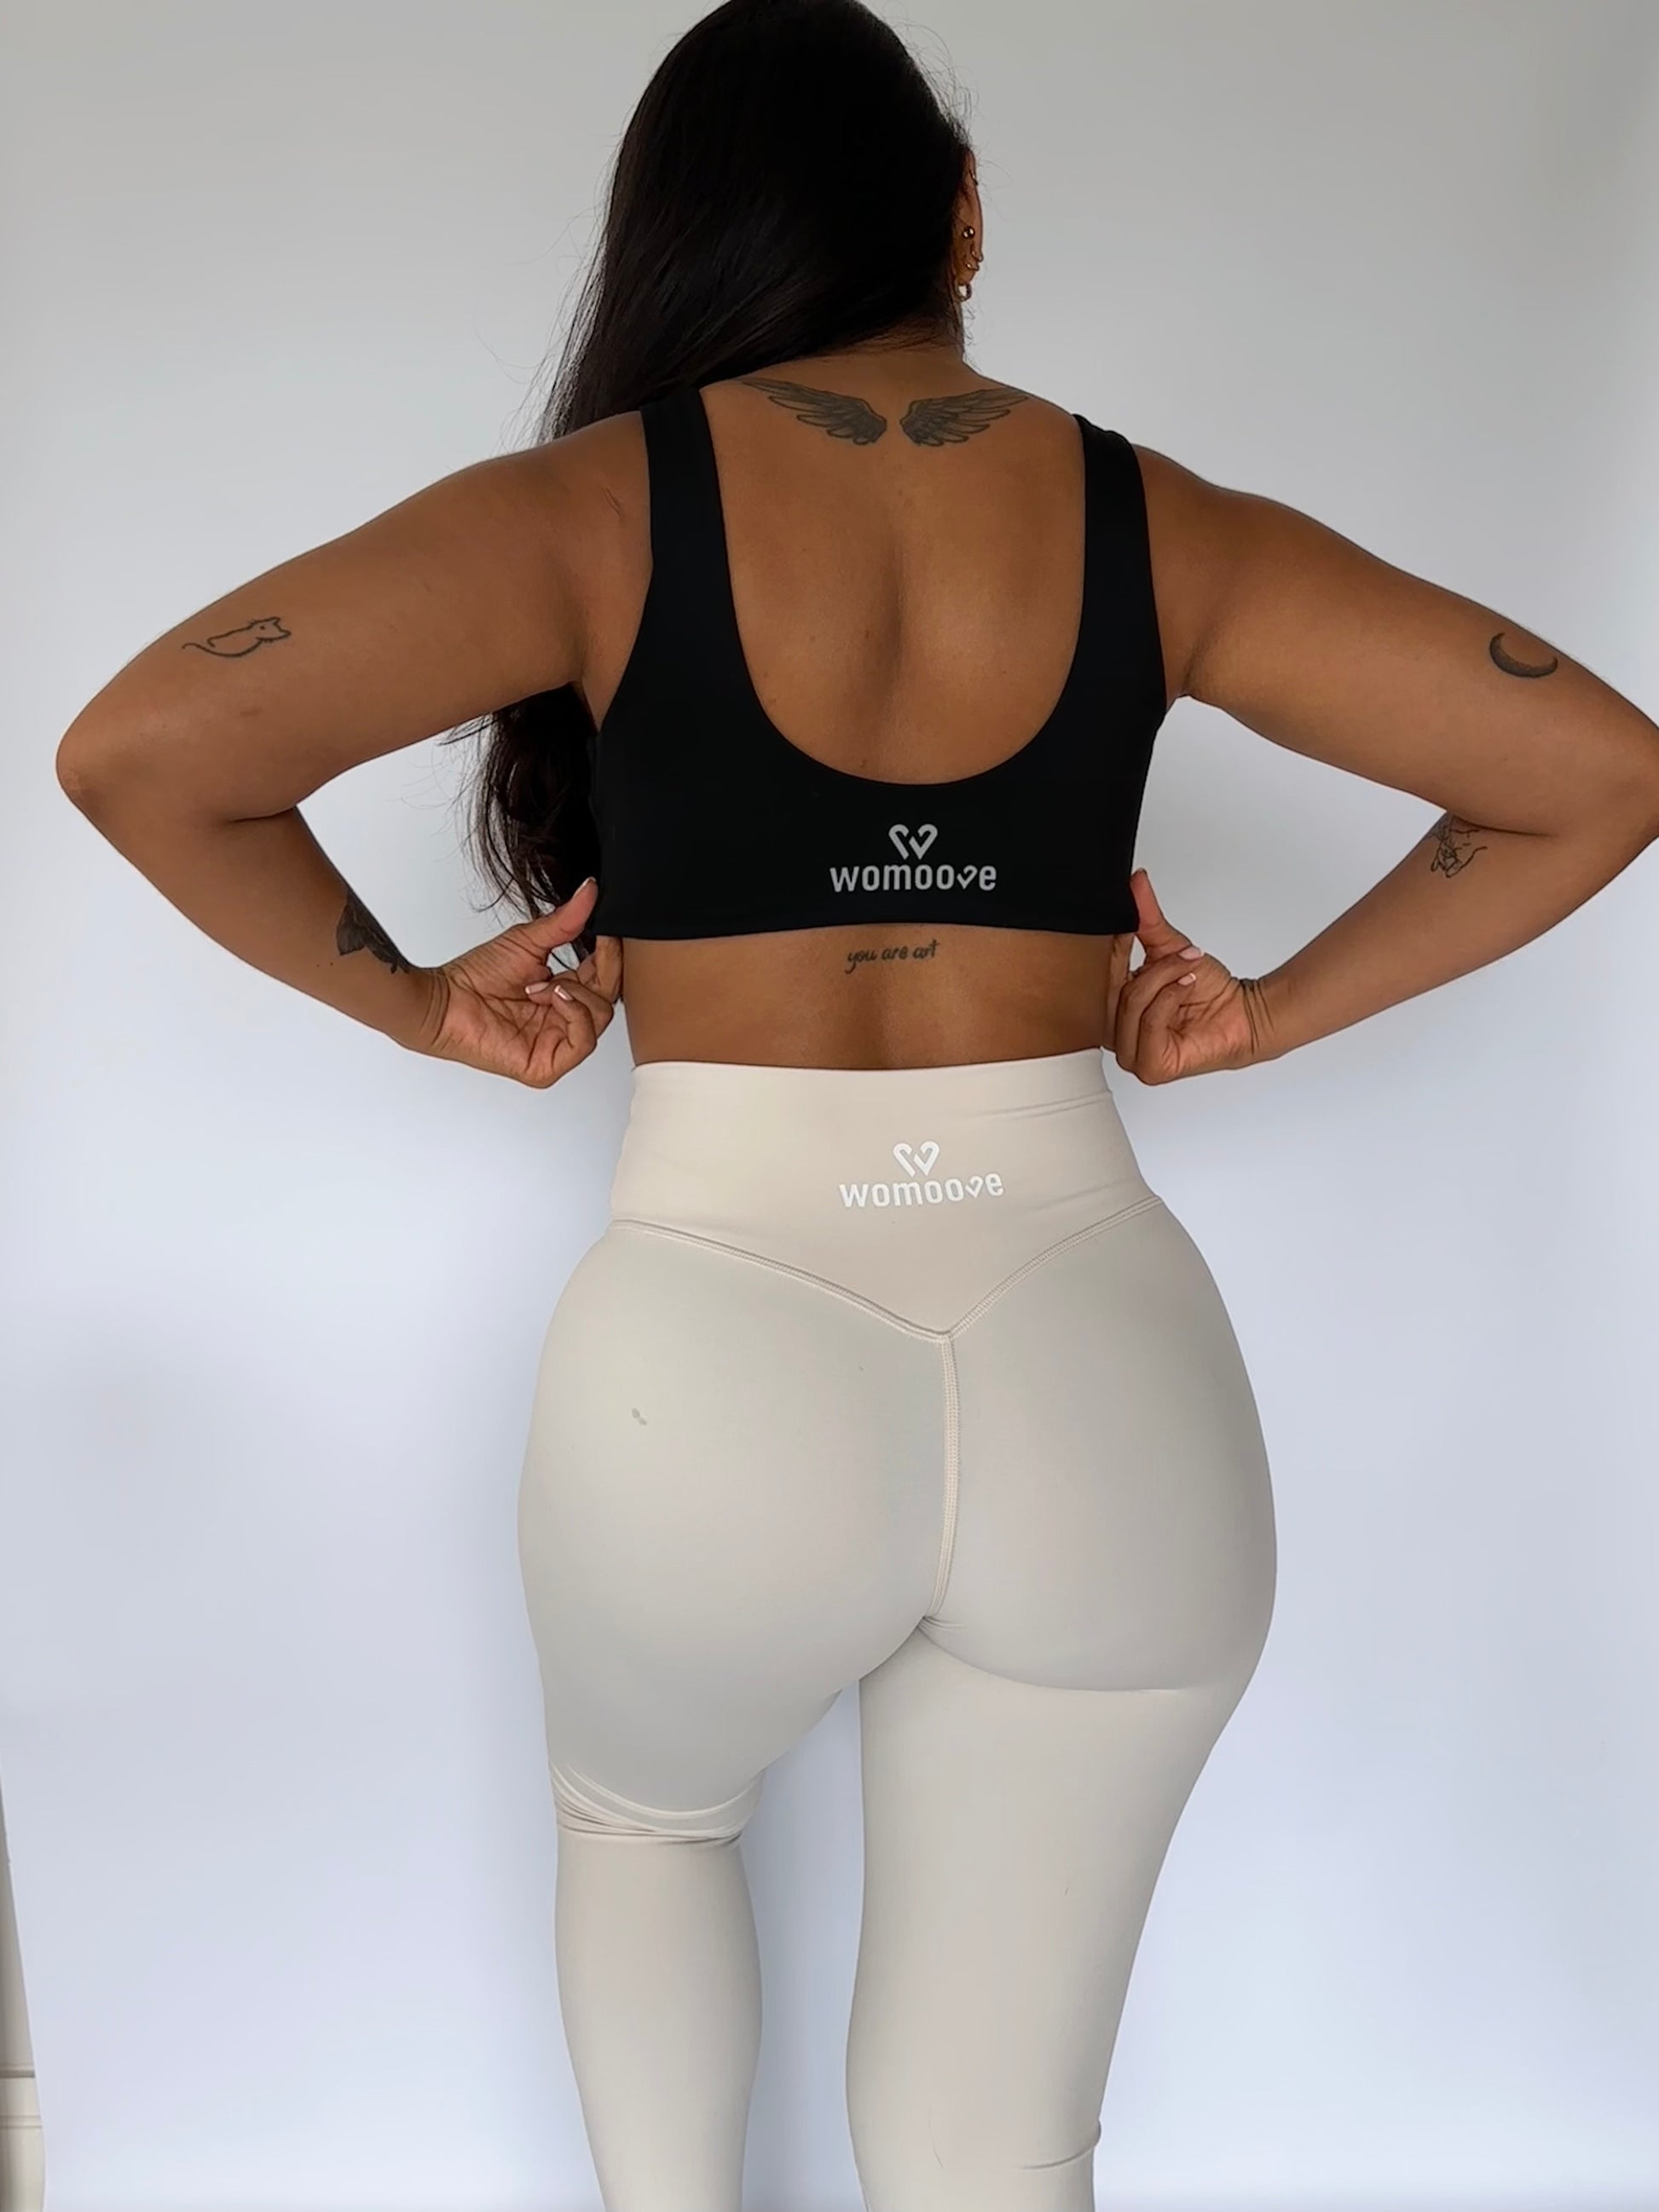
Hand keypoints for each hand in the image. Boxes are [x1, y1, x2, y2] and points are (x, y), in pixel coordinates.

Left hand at [413, 878, 623, 1086]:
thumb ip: (565, 920)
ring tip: (543, 984)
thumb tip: (590, 890)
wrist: (444, 1000)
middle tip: (593, 950)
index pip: (604, 978)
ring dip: (577, 993)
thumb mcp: (528, 941)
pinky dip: (573, 1014)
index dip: (612, 956)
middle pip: (609, 998)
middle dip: (602, 972)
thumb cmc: (475, 977)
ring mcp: (556, 1044)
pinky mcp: (546, 1066)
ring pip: (600, 1018)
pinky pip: (583, 1042)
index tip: (611, 933)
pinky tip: (552, 997)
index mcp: (563, 992)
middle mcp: (563, 1019)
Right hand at [1105, 869, 1274, 1081]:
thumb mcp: (1170, 948)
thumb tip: (1136, 880)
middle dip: (1150, 967)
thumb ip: (1146, 917)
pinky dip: (1169, 1000)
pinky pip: (1149, 1024)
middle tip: (1177, 954)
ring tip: (1189, 971)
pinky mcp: (1151, 1068)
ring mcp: (1132, 1056)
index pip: (1096, 978)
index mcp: (1111, 1010)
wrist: (1244, 1013)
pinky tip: (1186, 989)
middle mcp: (1116, 1035)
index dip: (1112, 951)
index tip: (1130, 928)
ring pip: (1131, 1004)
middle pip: (1113, 991)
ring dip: (1165, 980)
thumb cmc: (1207, 990)